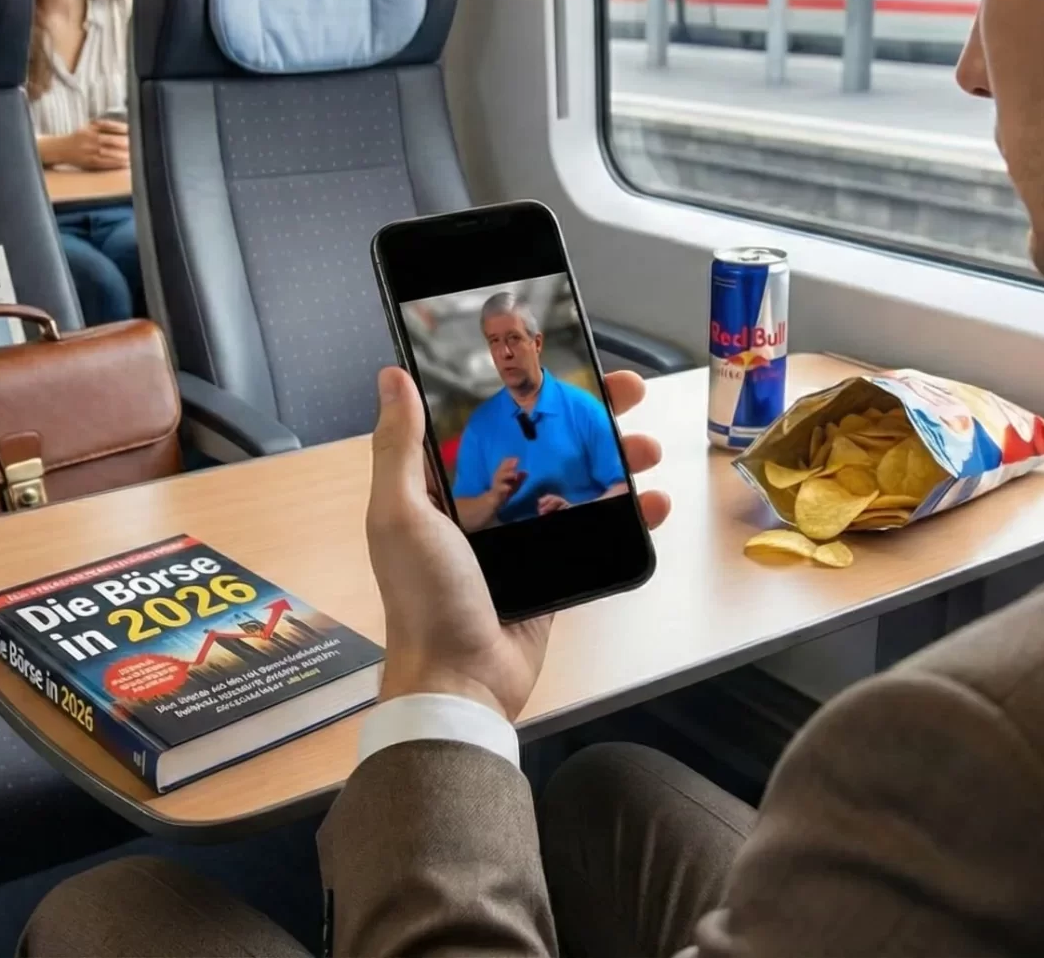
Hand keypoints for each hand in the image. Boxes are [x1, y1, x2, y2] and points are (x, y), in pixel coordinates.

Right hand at [41, 118, 128, 170]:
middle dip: (127, 143)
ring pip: (110, 152)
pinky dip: (116, 163)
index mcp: (92, 127)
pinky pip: (105, 163)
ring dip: (124, 155)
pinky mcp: (88, 161)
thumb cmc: (78, 138)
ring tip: (135, 156)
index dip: (125, 130)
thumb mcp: (89, 127)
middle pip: (113, 140)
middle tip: (138, 145)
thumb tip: (125, 128)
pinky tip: (125, 163)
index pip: (112, 127)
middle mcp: (90, 137)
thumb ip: (105, 126)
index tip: (135, 133)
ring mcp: (89, 150)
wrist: (58, 148)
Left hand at [367, 367, 669, 718]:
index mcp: (442, 489)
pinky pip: (595, 534)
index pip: (487, 422)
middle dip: (588, 417)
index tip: (558, 361)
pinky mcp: (554, 573)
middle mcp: (484, 508)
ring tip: (646, 449)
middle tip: (625, 393)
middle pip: (544, 446)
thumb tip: (392, 378)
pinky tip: (651, 502)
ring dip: (616, 461)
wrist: (460, 682)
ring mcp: (522, 540)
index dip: (524, 390)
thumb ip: (398, 448)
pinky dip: (627, 516)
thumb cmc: (424, 597)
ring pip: (577, 484)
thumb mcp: (400, 515)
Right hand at [493, 457, 525, 494]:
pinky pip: (500, 489)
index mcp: (502, 472)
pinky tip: (509, 488)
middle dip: (508, 466)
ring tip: (514, 474)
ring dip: (507, 475)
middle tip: (515, 463)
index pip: (504, 464)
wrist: (495, 499)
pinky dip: (504, 488)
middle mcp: (498, 476)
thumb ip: (519, 478)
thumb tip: (526, 472)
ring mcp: (497, 484)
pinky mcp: (497, 491)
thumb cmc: (506, 489)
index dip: (509, 461)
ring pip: (500, 478)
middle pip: (502, 469)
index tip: (517, 459)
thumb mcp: (514, 483)